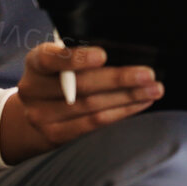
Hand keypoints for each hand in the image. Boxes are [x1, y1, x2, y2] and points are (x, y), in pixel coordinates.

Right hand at [0, 42, 163, 163]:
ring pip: (91, 106)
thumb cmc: (56, 75)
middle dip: (118, 79)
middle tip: (148, 74)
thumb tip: (123, 51)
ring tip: (154, 89)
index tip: (103, 55)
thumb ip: (79, 54)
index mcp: (35, 62)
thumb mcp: (59, 59)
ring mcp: (41, 115)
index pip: (51, 59)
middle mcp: (33, 89)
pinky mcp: (54, 134)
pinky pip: (93, 123)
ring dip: (128, 97)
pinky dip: (121, 112)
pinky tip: (140, 103)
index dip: (76, 58)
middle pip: (80, 85)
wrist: (32, 111)